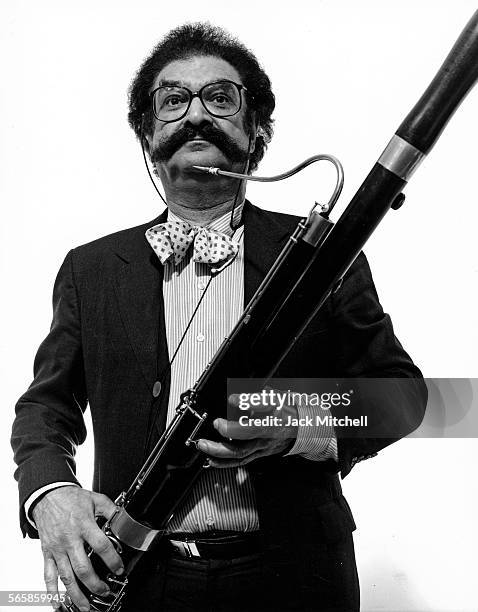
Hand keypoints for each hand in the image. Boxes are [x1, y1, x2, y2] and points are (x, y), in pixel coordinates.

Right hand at [32, 486, 122, 610]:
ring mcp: (57, 549)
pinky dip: (52, 593)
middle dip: (95, 584)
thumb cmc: (71, 498)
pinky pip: (48, 576)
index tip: (119, 569)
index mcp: (84, 525)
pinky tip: (58, 604)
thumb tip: (125, 519)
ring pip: (66, 577)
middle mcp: (70, 539)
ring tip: (86, 607)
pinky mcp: (47, 553)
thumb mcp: (95, 498)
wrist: (47, 495)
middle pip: (83, 567)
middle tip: (105, 591)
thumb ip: (111, 509)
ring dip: (77, 594)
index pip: (101, 546)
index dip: (112, 560)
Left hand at [197, 392, 298, 467]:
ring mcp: (263, 444)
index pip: (263, 405)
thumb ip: (257, 396)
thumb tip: (237, 396)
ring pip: (241, 451)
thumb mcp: (276, 395)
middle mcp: (269, 430)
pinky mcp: (259, 453)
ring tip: (204, 445)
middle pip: (250, 433)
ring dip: (219, 450)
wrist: (302, 429)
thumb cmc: (287, 410)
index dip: (248, 402)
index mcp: (276, 411)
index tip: (233, 399)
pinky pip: (240, 460)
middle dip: (230, 430)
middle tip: (216, 423)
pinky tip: (211, 459)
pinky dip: (224, 461)